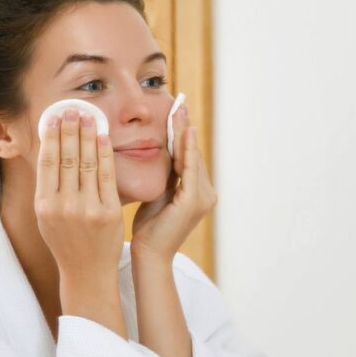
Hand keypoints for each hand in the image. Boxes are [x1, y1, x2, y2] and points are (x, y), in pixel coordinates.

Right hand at [34, 109, 124, 282]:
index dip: (51, 138)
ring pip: (87, 163)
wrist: (87, 271)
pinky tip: (104, 137)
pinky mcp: (109, 212)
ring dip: (88, 136)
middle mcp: (64, 206)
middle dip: (70, 130)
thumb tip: (49, 150)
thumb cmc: (66, 240)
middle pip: (67, 159)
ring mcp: (88, 209)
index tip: (54, 118)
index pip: (47, 163)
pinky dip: (105, 153)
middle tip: (73, 109)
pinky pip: (106, 176)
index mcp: (44, 206)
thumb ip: (48, 187)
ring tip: (89, 116)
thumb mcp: (47, 216)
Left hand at [131, 103, 216, 261]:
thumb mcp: (158, 195)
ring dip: (185, 132)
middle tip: (179, 102)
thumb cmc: (149, 229)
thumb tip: (157, 153)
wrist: (150, 254)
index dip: (182, 134)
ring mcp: (203, 198)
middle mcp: (206, 194)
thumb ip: (165, 176)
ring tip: (179, 110)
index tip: (176, 112)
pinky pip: (190, 169)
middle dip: (184, 127)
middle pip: (193, 153)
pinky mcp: (194, 201)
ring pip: (192, 157)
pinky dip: (187, 149)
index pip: (188, 157)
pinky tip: (184, 132)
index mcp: (197, 193)